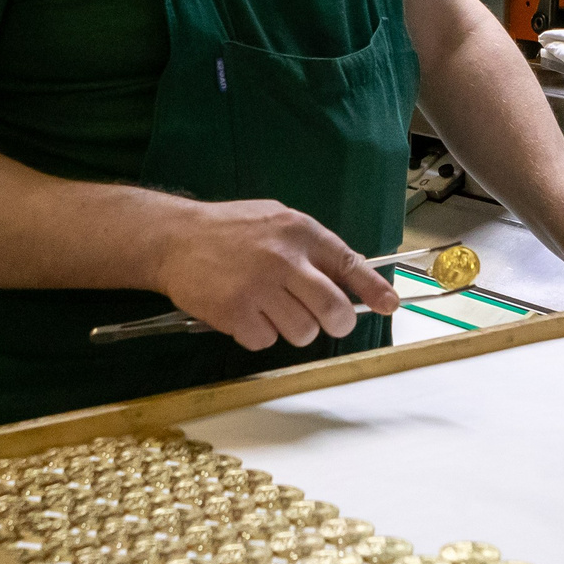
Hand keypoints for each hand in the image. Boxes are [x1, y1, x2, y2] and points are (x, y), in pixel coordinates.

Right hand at [148, 199, 400, 350]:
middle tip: (325, 322)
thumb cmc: (230, 230)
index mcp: (299, 231)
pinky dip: (258, 335)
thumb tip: (349, 278)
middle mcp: (283, 258)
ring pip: (302, 332)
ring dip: (292, 329)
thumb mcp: (276, 222)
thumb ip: (311, 248)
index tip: (389, 306)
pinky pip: (265, 341)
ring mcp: (259, 287)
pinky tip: (243, 313)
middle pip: (333, 310)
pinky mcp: (235, 312)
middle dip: (336, 323)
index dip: (373, 289)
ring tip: (270, 309)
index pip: (348, 263)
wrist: (173, 237)